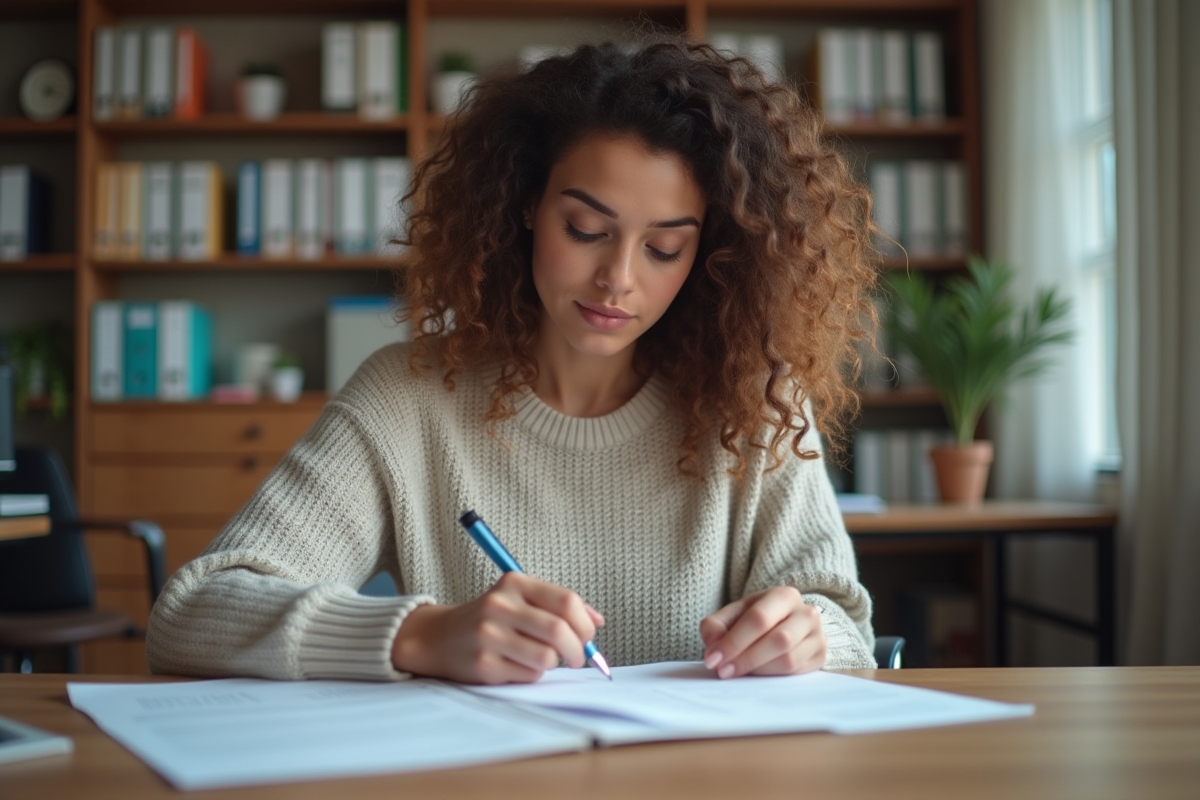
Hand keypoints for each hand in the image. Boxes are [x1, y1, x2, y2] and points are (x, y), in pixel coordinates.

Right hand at [390, 572, 603, 684]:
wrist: (439, 637)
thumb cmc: (491, 618)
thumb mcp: (521, 599)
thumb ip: (559, 605)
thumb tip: (598, 621)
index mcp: (515, 583)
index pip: (566, 601)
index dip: (585, 624)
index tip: (587, 636)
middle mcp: (500, 605)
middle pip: (559, 631)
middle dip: (577, 650)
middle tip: (576, 658)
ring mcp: (489, 635)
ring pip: (546, 657)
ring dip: (553, 663)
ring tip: (542, 659)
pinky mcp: (483, 663)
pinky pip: (528, 675)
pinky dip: (532, 674)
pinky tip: (518, 665)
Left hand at [699, 587, 825, 678]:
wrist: (787, 626)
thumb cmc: (755, 620)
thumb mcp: (733, 616)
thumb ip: (715, 626)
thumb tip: (713, 645)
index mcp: (784, 595)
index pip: (758, 619)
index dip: (733, 641)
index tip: (712, 659)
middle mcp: (807, 613)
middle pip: (778, 640)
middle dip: (746, 659)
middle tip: (723, 671)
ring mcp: (818, 636)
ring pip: (789, 659)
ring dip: (759, 670)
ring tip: (738, 672)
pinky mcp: (820, 656)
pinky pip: (797, 672)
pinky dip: (772, 676)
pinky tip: (757, 674)